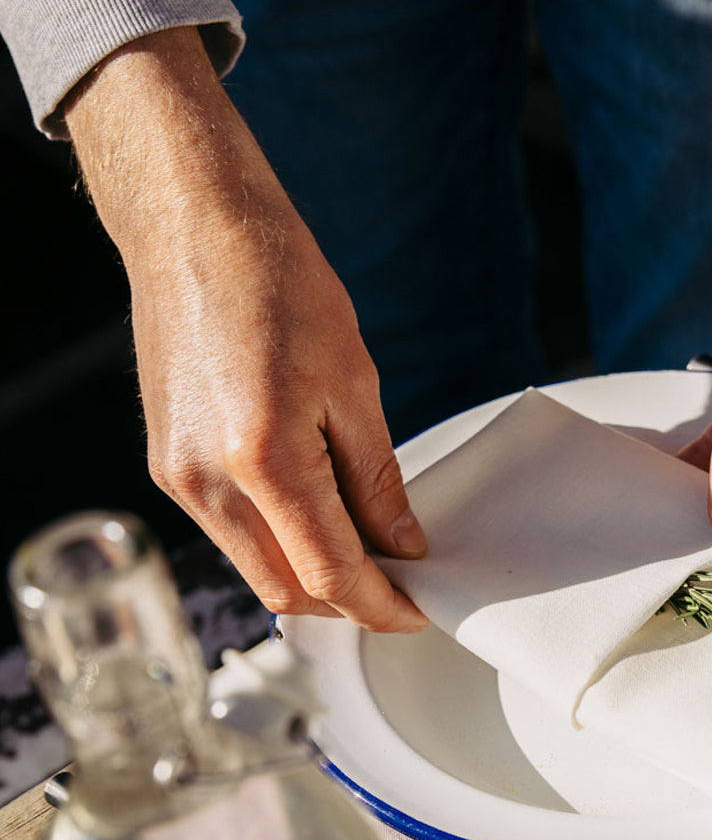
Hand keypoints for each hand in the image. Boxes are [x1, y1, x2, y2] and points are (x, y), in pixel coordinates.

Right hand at [65, 29, 426, 632]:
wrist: (196, 227)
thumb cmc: (278, 284)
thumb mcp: (354, 383)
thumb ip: (377, 480)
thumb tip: (403, 545)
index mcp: (264, 459)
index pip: (330, 573)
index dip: (380, 606)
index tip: (416, 612)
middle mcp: (209, 481)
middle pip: (287, 590)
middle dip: (347, 604)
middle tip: (399, 587)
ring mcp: (179, 477)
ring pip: (256, 569)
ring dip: (312, 578)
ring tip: (366, 550)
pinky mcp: (167, 465)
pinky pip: (231, 534)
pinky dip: (279, 543)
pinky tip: (317, 516)